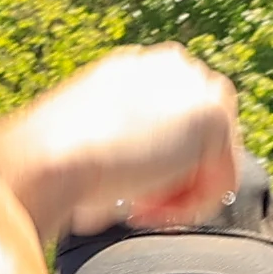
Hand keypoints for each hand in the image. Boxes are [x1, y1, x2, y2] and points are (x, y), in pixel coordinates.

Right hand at [0, 46, 248, 242]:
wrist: (49, 157)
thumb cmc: (54, 163)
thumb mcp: (93, 144)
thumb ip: (128, 146)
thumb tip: (148, 178)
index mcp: (137, 68)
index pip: (174, 122)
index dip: (156, 170)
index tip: (124, 195)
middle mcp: (169, 65)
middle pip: (201, 139)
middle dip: (173, 180)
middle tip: (132, 206)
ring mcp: (195, 84)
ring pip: (214, 160)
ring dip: (179, 194)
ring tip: (137, 208)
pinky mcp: (213, 115)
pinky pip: (223, 181)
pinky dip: (190, 206)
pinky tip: (147, 207)